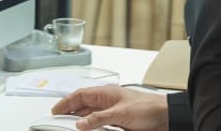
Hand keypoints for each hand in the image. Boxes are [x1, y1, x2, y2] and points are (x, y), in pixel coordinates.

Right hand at [51, 85, 167, 130]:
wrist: (165, 117)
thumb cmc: (148, 108)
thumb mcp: (120, 113)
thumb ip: (99, 118)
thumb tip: (80, 123)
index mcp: (106, 93)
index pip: (81, 95)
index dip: (66, 102)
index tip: (55, 110)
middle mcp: (108, 101)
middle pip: (84, 105)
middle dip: (70, 111)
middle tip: (58, 119)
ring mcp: (113, 112)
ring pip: (91, 115)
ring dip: (81, 120)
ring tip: (69, 125)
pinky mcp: (118, 122)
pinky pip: (100, 124)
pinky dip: (92, 127)